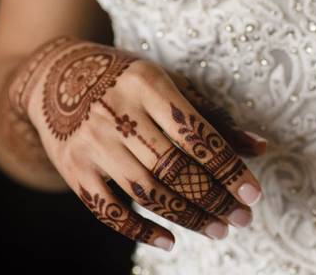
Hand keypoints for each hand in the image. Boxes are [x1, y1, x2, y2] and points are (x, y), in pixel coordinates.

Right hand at [5, 35, 266, 250]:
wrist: (56, 75)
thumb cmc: (127, 80)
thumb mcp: (167, 83)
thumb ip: (211, 116)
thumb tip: (260, 147)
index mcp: (147, 85)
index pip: (195, 134)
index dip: (227, 167)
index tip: (253, 194)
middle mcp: (117, 114)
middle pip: (173, 166)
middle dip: (213, 197)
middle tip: (242, 218)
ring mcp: (92, 143)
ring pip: (146, 191)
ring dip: (186, 216)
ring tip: (218, 229)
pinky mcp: (73, 169)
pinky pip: (108, 209)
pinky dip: (139, 229)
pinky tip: (170, 240)